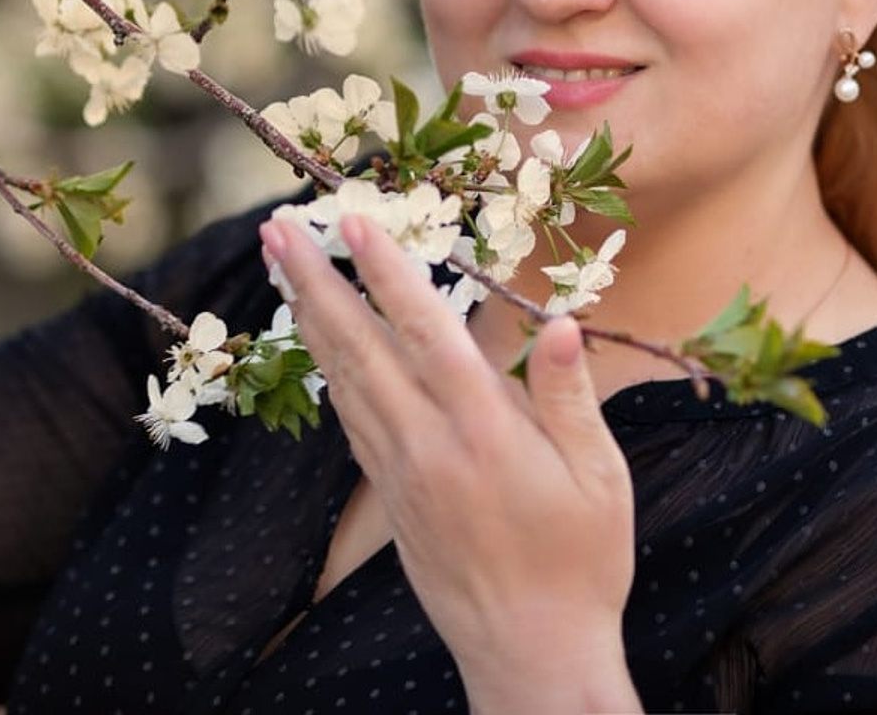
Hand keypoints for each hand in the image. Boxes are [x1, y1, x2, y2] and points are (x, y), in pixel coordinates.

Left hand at [261, 215, 640, 714]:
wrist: (530, 656)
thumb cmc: (580, 563)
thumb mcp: (600, 478)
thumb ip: (572, 397)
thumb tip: (560, 325)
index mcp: (484, 427)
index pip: (422, 329)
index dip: (385, 270)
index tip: (351, 220)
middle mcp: (427, 441)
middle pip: (358, 345)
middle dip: (313, 280)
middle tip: (275, 228)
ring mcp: (399, 469)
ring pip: (342, 378)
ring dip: (308, 317)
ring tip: (279, 268)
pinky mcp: (389, 494)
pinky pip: (349, 418)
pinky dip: (326, 371)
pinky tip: (314, 343)